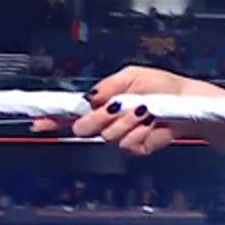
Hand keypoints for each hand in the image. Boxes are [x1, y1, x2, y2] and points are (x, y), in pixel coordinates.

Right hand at [31, 67, 191, 154]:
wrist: (185, 102)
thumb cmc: (161, 85)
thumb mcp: (131, 76)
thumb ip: (108, 86)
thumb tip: (89, 97)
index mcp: (101, 103)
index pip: (71, 113)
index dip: (53, 118)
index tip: (39, 122)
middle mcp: (107, 122)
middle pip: (84, 128)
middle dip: (99, 117)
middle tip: (118, 107)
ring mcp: (120, 136)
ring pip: (108, 136)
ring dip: (127, 121)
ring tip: (145, 110)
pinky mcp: (136, 148)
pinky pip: (129, 144)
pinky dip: (141, 132)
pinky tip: (152, 123)